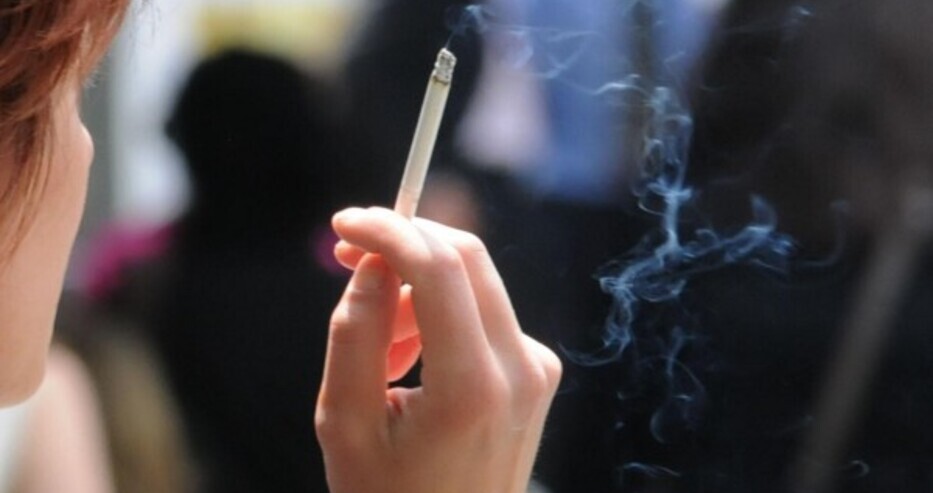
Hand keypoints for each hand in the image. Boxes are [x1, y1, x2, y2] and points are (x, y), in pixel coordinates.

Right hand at [315, 207, 561, 492]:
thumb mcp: (346, 422)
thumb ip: (355, 332)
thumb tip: (372, 261)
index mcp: (472, 387)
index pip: (439, 267)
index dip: (388, 231)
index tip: (344, 224)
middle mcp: (520, 370)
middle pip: (466, 259)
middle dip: (403, 246)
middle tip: (347, 259)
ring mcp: (538, 369)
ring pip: (474, 283)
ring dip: (417, 290)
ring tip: (381, 349)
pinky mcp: (539, 371)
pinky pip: (485, 313)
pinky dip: (441, 316)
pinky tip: (413, 363)